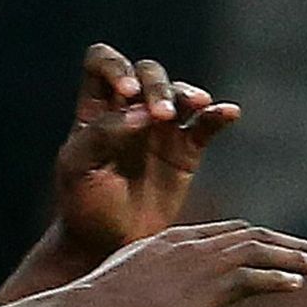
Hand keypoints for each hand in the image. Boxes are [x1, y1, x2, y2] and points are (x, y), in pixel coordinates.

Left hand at [54, 44, 240, 256]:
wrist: (107, 245)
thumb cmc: (83, 204)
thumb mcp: (78, 167)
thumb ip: (102, 134)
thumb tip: (140, 112)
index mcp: (94, 109)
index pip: (102, 62)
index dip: (114, 66)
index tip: (125, 93)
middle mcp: (128, 111)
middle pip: (146, 73)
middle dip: (156, 85)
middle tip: (160, 114)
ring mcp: (160, 129)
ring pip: (178, 93)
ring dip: (186, 94)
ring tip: (196, 105)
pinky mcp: (186, 151)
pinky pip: (206, 124)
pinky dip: (218, 114)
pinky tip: (228, 113)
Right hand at [54, 220, 306, 306]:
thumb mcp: (121, 284)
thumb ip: (146, 283)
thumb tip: (151, 300)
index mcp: (166, 241)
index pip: (222, 232)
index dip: (256, 238)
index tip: (279, 247)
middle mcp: (186, 245)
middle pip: (248, 235)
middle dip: (287, 243)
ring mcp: (197, 265)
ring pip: (259, 251)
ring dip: (296, 256)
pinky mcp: (206, 290)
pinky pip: (253, 278)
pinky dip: (279, 278)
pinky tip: (297, 284)